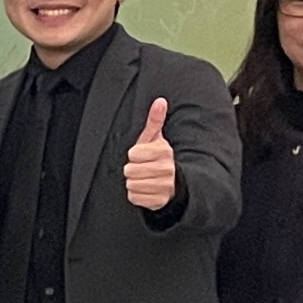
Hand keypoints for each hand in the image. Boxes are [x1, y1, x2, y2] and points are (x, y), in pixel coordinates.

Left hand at [122, 96, 177, 213]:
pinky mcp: (159, 201)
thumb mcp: (155, 139)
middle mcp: (167, 169)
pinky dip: (136, 195)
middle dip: (132, 169)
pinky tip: (145, 190)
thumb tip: (160, 101)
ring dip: (133, 182)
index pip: (133, 154)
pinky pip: (134, 197)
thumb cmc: (157, 158)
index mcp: (164, 152)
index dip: (134, 155)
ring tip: (144, 178)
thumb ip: (155, 120)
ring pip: (131, 184)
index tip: (141, 155)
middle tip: (142, 168)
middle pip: (130, 170)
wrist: (173, 183)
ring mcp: (164, 187)